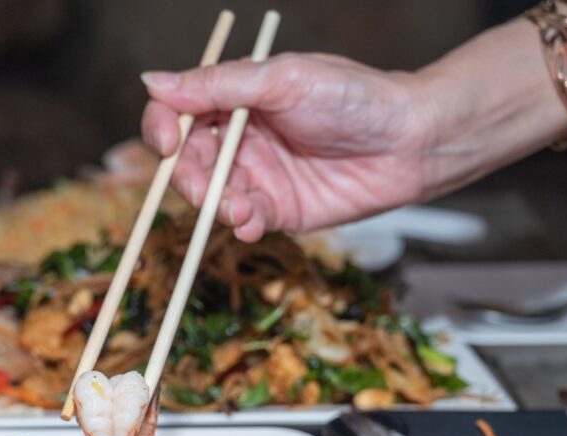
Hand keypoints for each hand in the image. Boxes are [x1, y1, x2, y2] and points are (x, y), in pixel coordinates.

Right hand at [141, 53, 431, 240]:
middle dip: (188, 178)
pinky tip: (252, 222)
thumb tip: (154, 82)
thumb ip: (218, 86)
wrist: (412, 140)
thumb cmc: (355, 97)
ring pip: (209, 195)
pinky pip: (242, 220)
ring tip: (240, 208)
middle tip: (205, 189)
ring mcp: (256, 175)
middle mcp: (239, 137)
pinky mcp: (277, 209)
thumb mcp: (282, 80)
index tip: (168, 143)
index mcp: (234, 99)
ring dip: (214, 205)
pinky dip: (239, 224)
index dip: (162, 129)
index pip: (176, 113)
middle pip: (186, 161)